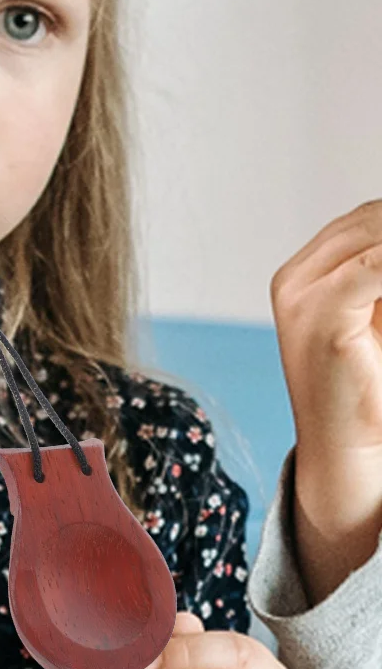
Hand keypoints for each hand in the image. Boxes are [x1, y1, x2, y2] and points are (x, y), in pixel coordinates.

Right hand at [270, 201, 381, 600]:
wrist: (351, 450)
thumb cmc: (371, 386)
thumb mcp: (380, 311)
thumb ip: (381, 272)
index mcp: (307, 271)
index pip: (372, 218)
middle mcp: (295, 278)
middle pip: (374, 219)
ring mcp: (299, 295)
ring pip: (377, 235)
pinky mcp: (319, 316)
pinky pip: (376, 267)